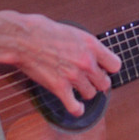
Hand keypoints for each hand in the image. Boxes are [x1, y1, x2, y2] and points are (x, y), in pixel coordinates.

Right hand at [5, 13, 121, 116]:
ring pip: (90, 94)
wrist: (22, 38)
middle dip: (97, 82)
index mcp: (91, 45)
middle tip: (89, 80)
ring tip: (78, 88)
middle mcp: (86, 61)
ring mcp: (73, 76)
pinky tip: (76, 107)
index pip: (115, 65)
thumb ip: (84, 45)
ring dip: (84, 92)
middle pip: (104, 83)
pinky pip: (74, 107)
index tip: (103, 69)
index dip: (109, 68)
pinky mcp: (59, 88)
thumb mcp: (72, 31)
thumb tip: (90, 52)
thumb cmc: (43, 30)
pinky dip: (76, 109)